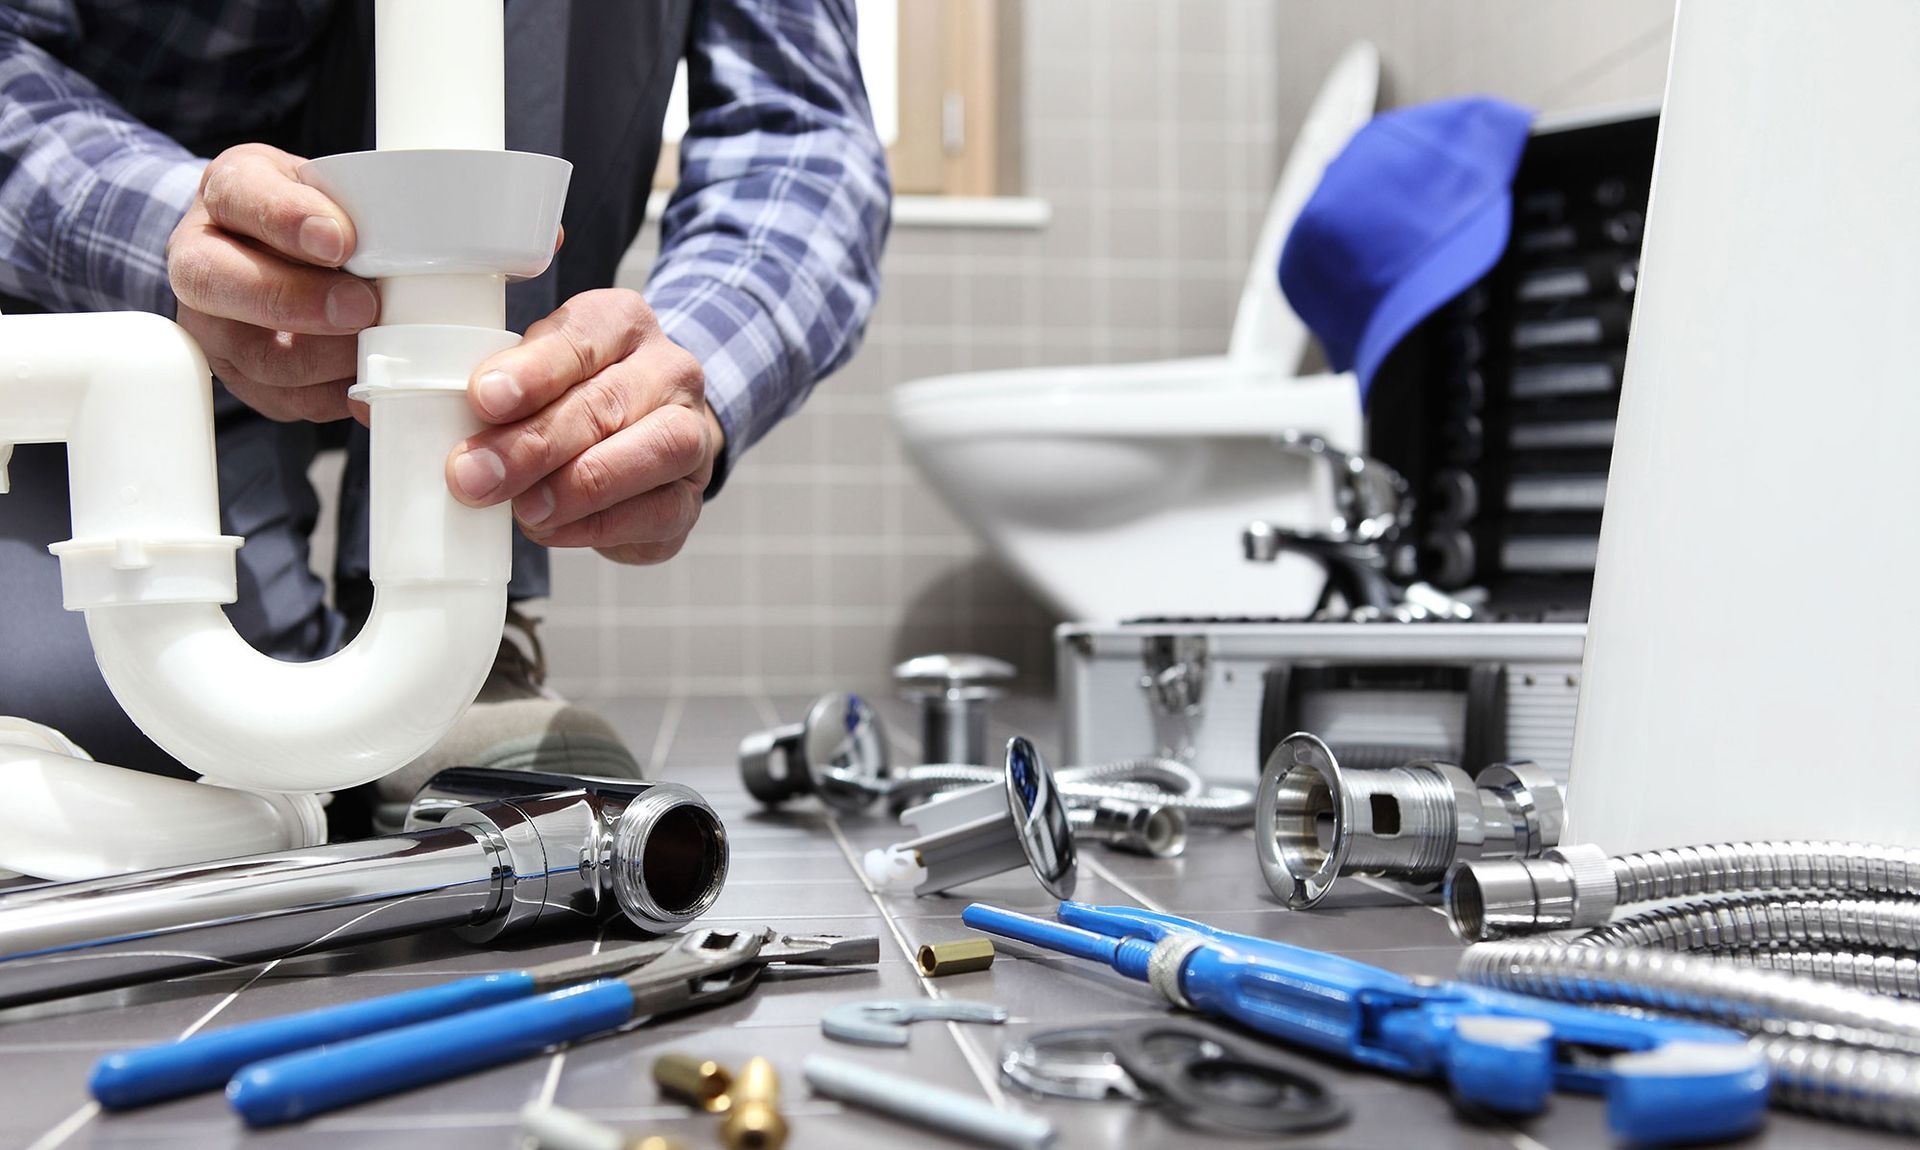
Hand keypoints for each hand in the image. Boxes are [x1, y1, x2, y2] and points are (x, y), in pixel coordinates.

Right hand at [167, 144, 376, 421]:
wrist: (276, 253)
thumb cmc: (306, 214)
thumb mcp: (323, 183)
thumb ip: (348, 202)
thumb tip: (396, 242)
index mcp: (223, 195)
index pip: (238, 197)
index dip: (286, 220)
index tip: (338, 238)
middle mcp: (202, 263)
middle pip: (220, 286)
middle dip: (298, 301)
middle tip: (362, 305)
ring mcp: (215, 329)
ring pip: (259, 356)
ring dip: (328, 356)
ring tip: (376, 342)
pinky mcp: (246, 380)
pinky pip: (289, 400)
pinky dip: (338, 393)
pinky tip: (372, 376)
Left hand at [445, 289, 723, 564]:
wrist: (647, 439)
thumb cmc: (574, 399)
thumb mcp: (534, 372)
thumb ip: (490, 388)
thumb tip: (413, 419)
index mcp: (622, 322)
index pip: (580, 338)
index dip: (531, 372)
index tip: (483, 399)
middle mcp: (669, 371)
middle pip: (605, 402)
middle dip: (534, 444)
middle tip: (473, 476)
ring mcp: (691, 434)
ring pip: (651, 453)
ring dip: (577, 486)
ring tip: (523, 509)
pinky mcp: (690, 497)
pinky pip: (656, 512)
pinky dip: (597, 525)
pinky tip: (551, 528)